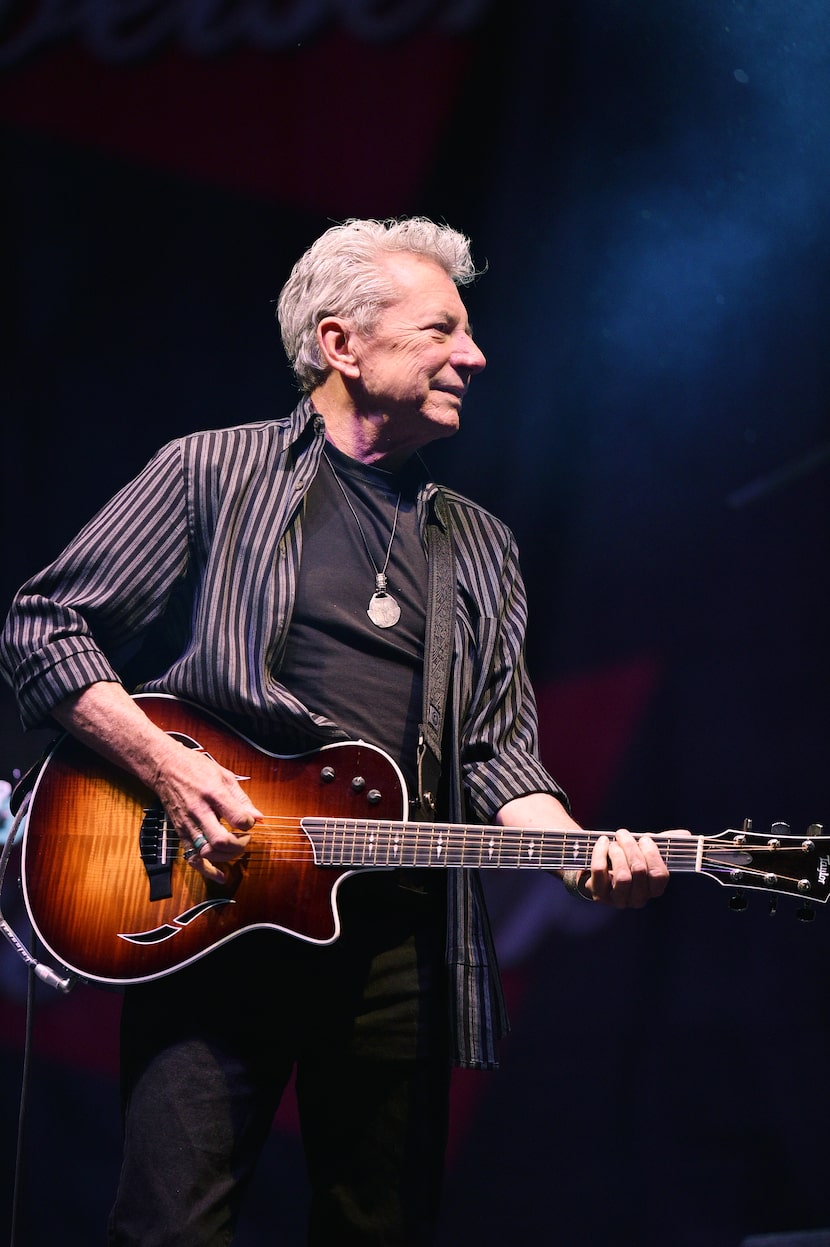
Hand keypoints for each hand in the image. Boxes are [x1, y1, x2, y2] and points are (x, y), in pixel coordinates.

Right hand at [153, 743, 262, 883]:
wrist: (164, 768)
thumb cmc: (195, 768)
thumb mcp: (223, 775)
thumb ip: (241, 798)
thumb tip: (258, 817)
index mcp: (213, 793)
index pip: (237, 818)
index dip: (249, 824)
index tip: (250, 822)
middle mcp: (198, 811)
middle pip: (221, 841)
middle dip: (239, 845)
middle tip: (245, 838)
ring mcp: (187, 824)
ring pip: (208, 853)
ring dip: (227, 856)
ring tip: (234, 847)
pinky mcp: (180, 833)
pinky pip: (192, 859)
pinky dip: (207, 871)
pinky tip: (220, 876)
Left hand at [582, 828, 671, 908]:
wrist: (599, 871)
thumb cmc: (626, 860)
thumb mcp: (646, 852)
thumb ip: (664, 843)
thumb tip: (685, 835)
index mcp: (652, 889)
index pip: (660, 876)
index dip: (653, 854)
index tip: (645, 838)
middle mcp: (637, 899)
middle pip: (640, 872)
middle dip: (631, 847)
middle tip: (623, 834)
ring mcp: (617, 900)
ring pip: (623, 877)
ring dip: (617, 852)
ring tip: (612, 842)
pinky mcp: (599, 895)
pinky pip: (600, 872)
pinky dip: (600, 853)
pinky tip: (603, 842)